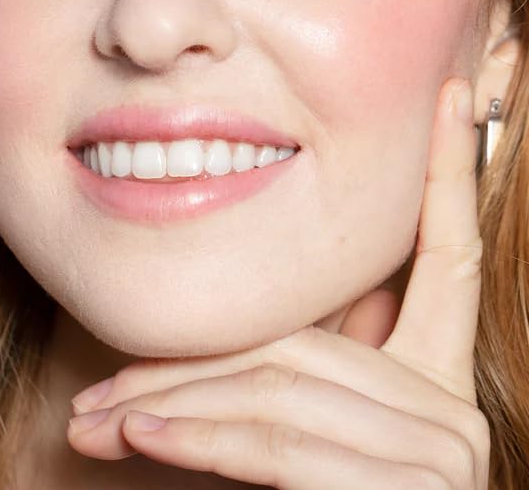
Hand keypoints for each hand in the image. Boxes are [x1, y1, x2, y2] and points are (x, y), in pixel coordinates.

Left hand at [66, 77, 489, 488]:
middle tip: (98, 392)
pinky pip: (276, 441)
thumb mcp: (307, 443)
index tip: (452, 95)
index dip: (452, 170)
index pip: (449, 253)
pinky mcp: (411, 486)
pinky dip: (197, 433)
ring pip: (276, 386)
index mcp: (437, 377)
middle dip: (186, 366)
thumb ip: (286, 386)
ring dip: (169, 404)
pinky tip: (138, 433)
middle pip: (298, 345)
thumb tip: (194, 372)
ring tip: (93, 423)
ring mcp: (442, 447)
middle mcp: (450, 405)